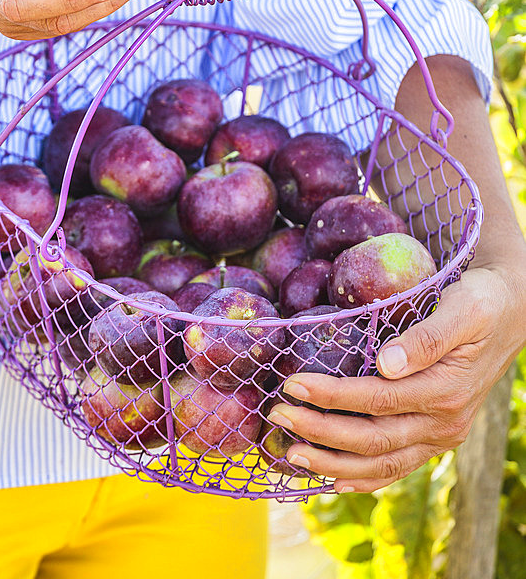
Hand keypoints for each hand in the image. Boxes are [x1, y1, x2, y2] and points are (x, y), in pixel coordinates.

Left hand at [267, 262, 525, 492]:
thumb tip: (386, 362)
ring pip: (382, 462)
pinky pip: (396, 466)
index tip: (293, 384)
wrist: (512, 312)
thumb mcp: (463, 308)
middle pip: (373, 438)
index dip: (332, 396)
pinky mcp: (436, 437)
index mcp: (446, 390)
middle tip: (278, 415)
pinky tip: (332, 479)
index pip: (377, 400)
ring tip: (292, 454)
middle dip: (320, 431)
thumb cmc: (482, 302)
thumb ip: (426, 338)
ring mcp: (441, 435)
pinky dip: (363, 477)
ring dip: (333, 462)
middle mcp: (444, 422)